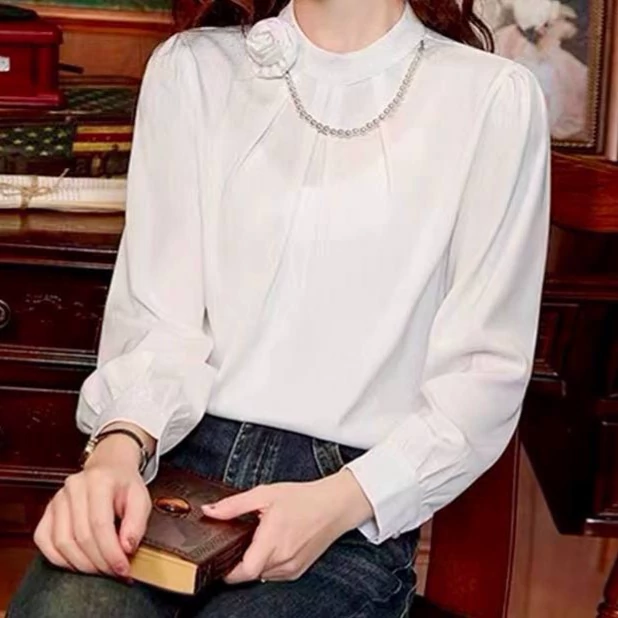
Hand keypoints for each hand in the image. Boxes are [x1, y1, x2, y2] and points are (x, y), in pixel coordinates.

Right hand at [33, 434, 151, 577]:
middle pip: (81, 536)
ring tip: (100, 569)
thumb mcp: (141, 498)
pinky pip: (45, 542)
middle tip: (114, 572)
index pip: (100, 524)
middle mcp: (74, 487)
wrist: (109, 468)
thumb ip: (137, 522)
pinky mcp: (47, 511)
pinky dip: (60, 559)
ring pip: (62, 542)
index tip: (122, 568)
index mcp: (99, 480)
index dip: (111, 551)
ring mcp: (57, 499)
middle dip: (99, 561)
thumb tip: (126, 547)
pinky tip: (79, 563)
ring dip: (81, 564)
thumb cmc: (124, 485)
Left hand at [202, 469, 372, 583]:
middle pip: (250, 572)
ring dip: (255, 561)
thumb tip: (210, 511)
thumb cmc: (303, 498)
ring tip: (261, 538)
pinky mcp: (297, 571)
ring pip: (261, 574)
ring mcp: (291, 568)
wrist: (334, 506)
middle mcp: (282, 559)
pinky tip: (273, 544)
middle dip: (241, 559)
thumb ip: (234, 505)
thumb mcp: (265, 494)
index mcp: (273, 540)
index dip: (228, 569)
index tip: (222, 557)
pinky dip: (268, 562)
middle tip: (242, 538)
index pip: (244, 571)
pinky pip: (274, 573)